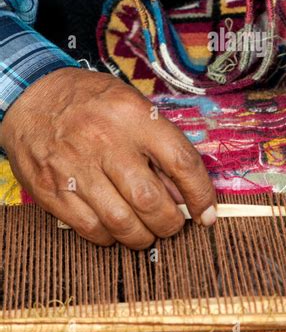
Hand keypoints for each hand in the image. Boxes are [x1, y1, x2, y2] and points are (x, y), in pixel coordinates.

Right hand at [0, 67, 216, 246]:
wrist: (32, 94)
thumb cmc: (90, 101)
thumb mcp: (131, 105)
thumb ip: (159, 144)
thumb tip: (183, 192)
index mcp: (133, 116)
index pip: (181, 162)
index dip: (200, 194)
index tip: (206, 213)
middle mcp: (106, 142)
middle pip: (151, 200)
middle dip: (170, 224)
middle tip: (172, 225)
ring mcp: (76, 167)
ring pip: (121, 221)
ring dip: (141, 236)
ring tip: (146, 232)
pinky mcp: (52, 189)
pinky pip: (90, 228)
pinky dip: (109, 237)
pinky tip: (114, 228)